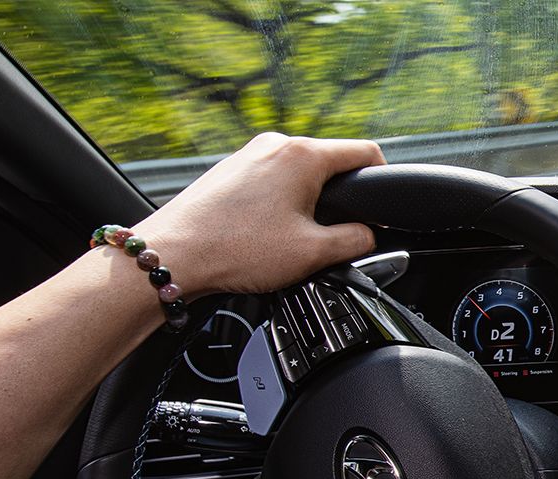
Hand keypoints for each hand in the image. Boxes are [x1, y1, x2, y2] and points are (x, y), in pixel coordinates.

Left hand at [131, 133, 384, 297]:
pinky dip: (279, 204)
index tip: (382, 203)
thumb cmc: (235, 250)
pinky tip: (264, 234)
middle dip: (338, 198)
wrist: (174, 255)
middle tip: (329, 237)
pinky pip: (272, 180)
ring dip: (307, 203)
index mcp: (303, 155)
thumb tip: (368, 235)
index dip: (383, 178)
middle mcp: (276, 144)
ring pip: (299, 174)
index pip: (365, 151)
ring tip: (291, 240)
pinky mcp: (231, 170)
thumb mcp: (313, 254)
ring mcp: (250, 154)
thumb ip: (355, 241)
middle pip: (330, 163)